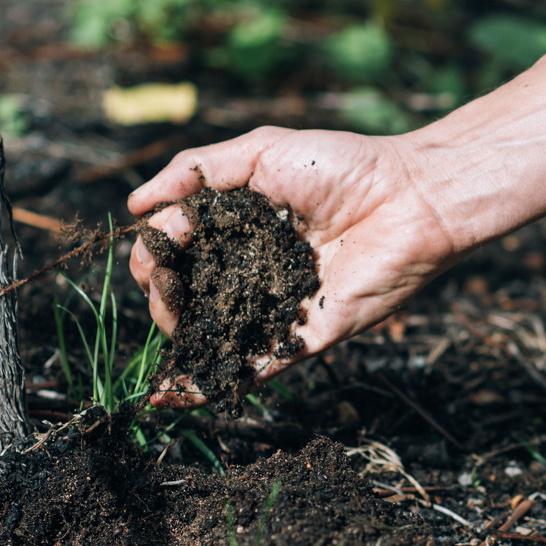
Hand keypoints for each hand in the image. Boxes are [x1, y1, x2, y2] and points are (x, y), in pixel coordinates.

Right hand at [127, 27, 545, 407]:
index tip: (155, 245)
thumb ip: (195, 172)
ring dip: (177, 334)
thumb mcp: (260, 152)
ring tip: (171, 317)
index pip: (177, 247)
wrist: (409, 200)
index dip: (155, 251)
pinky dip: (210, 385)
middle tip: (163, 279)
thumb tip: (135, 207)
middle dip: (160, 291)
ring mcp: (276, 306)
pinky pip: (252, 367)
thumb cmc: (342, 167)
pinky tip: (170, 394)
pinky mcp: (303, 337)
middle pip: (186, 292)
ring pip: (211, 333)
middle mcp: (253, 268)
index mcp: (240, 225)